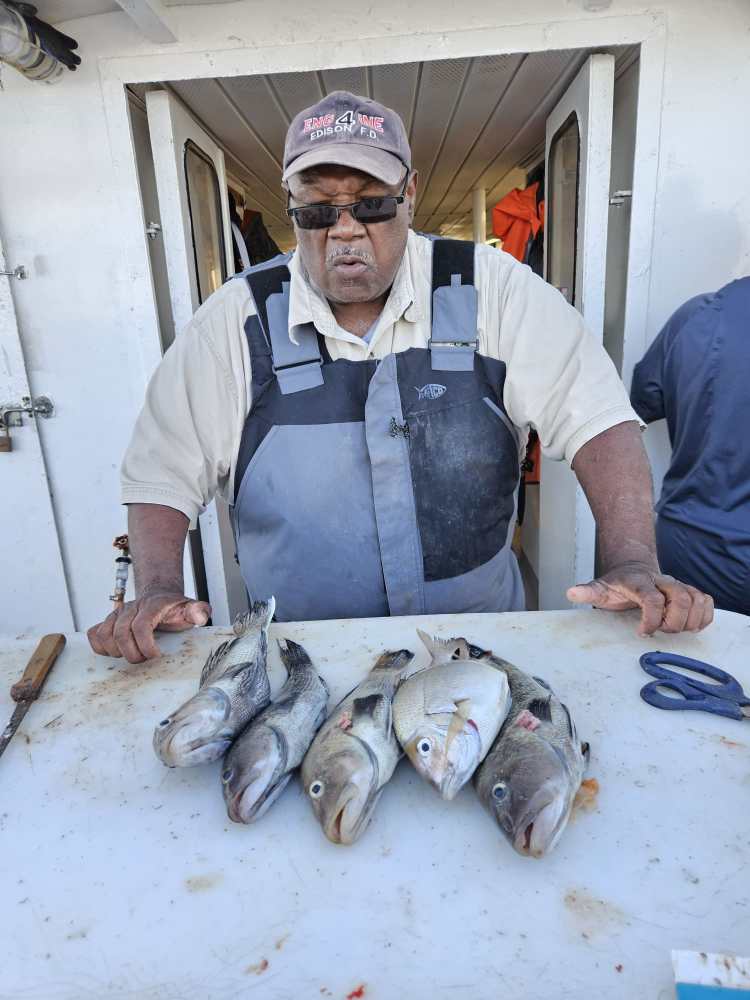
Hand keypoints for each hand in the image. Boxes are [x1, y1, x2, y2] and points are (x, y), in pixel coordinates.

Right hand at [87, 592, 211, 662]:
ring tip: (133, 655)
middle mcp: (131, 608)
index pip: (140, 626)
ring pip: (104, 635)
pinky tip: (117, 652)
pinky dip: (101, 648)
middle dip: (132, 654)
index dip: (145, 646)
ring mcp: (116, 614)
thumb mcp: (190, 608)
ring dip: (117, 652)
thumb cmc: (174, 608)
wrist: (160, 597)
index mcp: (151, 605)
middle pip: (120, 634)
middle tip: (145, 660)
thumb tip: (199, 616)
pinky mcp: (107, 621)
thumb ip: (198, 611)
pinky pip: (94, 635)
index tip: (155, 656)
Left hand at [566, 562, 713, 635]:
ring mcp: (678, 586)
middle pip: (681, 597)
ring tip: (675, 630)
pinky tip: (691, 626)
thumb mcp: (600, 588)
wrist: (633, 569)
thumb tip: (570, 593)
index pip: (653, 598)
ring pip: (697, 598)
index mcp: (640, 582)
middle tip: (661, 631)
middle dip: (674, 621)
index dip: (651, 619)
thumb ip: (587, 592)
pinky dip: (704, 616)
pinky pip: (706, 601)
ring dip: (691, 620)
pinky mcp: (689, 592)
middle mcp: (662, 581)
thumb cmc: (617, 584)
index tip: (642, 632)